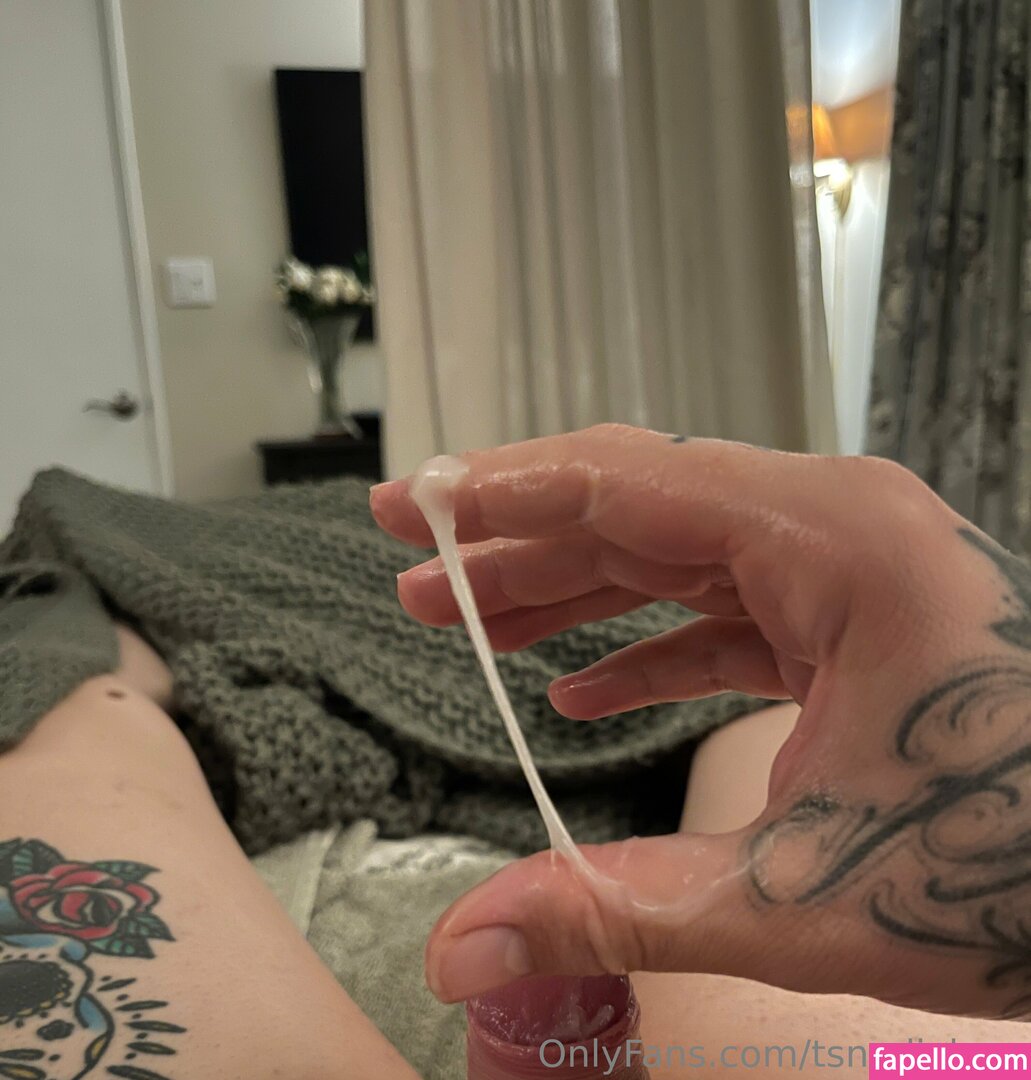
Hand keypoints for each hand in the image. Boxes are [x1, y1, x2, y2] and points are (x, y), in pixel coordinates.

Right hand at [371, 424, 1030, 1018]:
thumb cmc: (1020, 867)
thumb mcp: (798, 897)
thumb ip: (615, 907)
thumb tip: (464, 947)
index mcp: (832, 539)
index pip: (626, 479)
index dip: (501, 490)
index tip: (414, 503)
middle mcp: (838, 526)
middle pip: (639, 508)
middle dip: (517, 545)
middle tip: (418, 576)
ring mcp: (849, 571)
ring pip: (676, 557)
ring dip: (571, 593)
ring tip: (473, 623)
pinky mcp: (854, 623)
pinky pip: (725, 613)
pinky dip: (648, 644)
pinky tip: (584, 685)